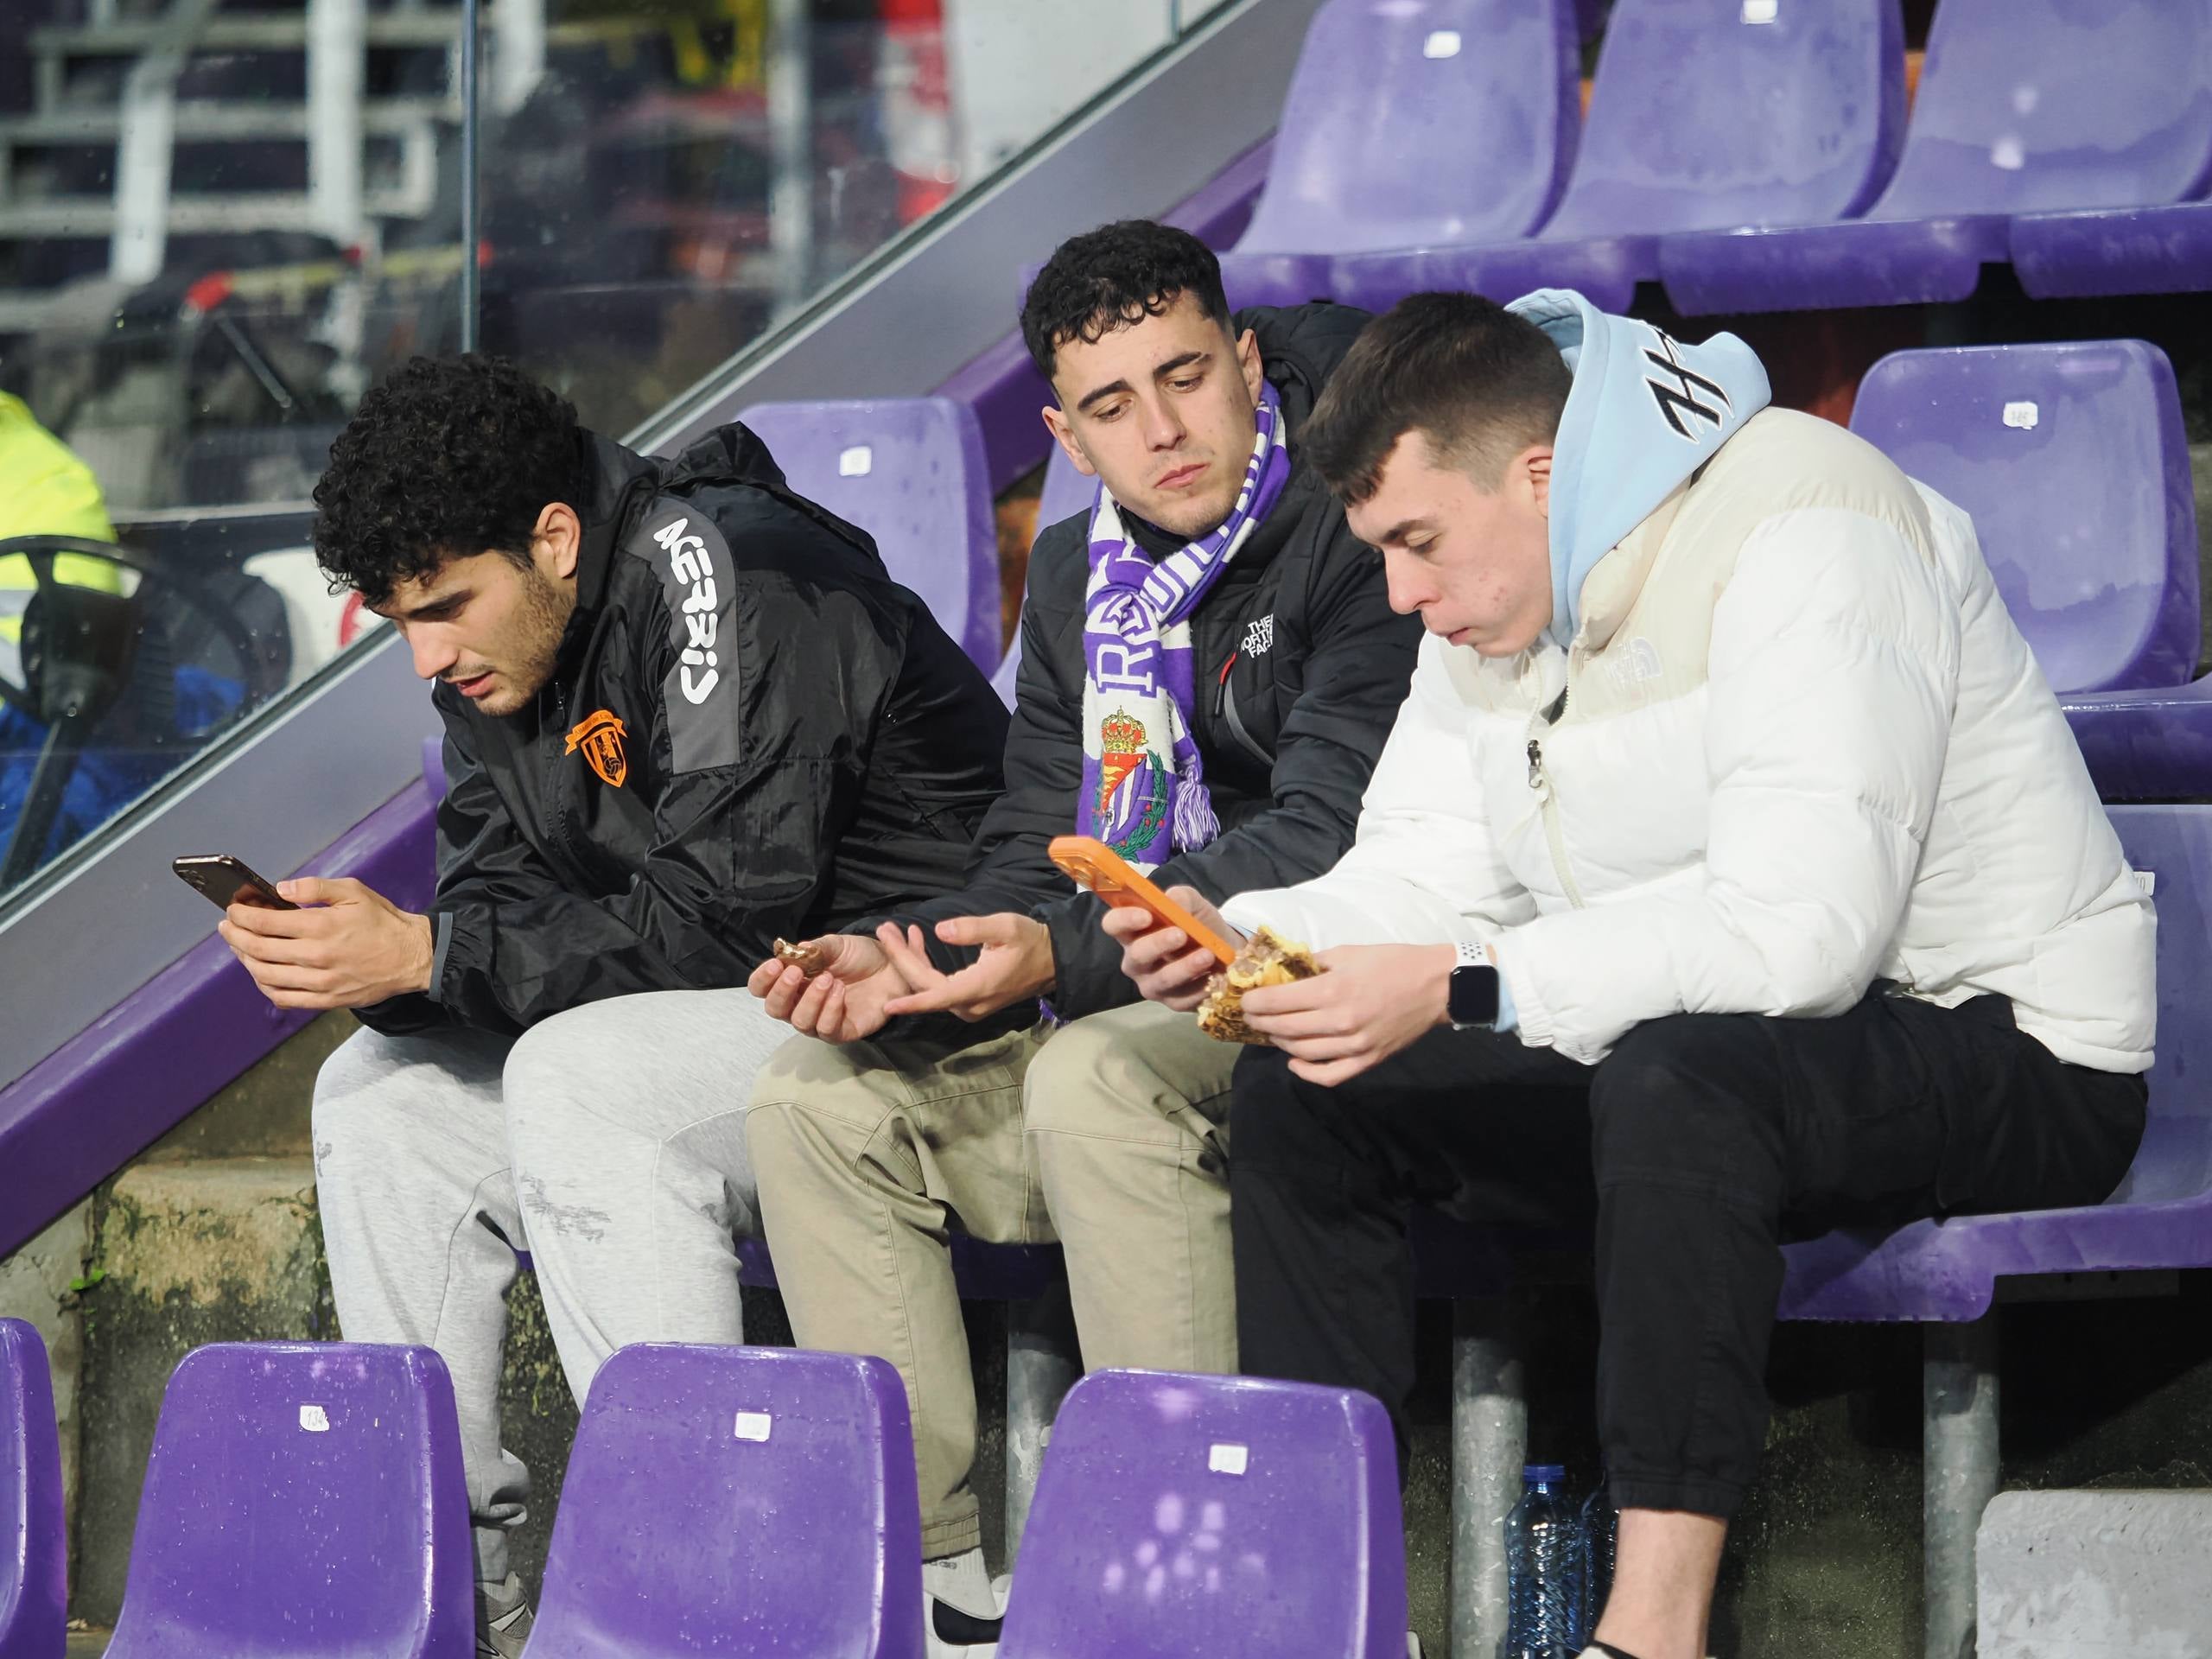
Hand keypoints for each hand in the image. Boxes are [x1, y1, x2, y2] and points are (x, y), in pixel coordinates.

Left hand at [219, 877, 433, 1010]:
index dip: (241, 915)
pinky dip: (265, 986)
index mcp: (321, 925)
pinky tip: (261, 974)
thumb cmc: (382, 921)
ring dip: (245, 960)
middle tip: (227, 927)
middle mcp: (316, 956)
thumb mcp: (354, 891)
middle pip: (258, 949)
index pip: (265, 922)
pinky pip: (284, 998)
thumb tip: (281, 888)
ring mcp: (319, 982)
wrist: (412, 957)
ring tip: (241, 948)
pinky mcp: (326, 1000)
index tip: (232, 909)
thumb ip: (316, 887)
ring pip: (265, 975)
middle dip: (235, 936)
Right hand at [746, 934, 912, 1043]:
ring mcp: (820, 1020)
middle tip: (795, 972)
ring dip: (811, 999)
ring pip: (800, 1022)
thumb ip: (815, 949)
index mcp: (792, 981)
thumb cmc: (859, 956)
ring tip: (829, 979)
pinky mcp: (841, 1031)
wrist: (893, 965)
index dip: (762, 979)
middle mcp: (800, 1003)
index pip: (762, 988)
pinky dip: (830, 1011)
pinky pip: (826, 1030)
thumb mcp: (836, 945)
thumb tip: (794, 950)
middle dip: (781, 991)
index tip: (776, 964)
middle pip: (774, 1009)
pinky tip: (840, 992)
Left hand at [876, 913, 1055, 1021]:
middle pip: (926, 987)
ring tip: (894, 934)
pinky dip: (924, 968)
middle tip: (884, 931)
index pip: (937, 997)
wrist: (1052, 961)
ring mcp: (969, 1006)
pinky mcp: (969, 1002)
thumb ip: (972, 928)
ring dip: (910, 962)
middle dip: (902, 959)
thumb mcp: (1005, 927)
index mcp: (978, 987)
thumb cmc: (1030, 942)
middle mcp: (970, 1004)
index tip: (887, 1005)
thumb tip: (940, 930)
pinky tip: (916, 946)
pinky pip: (939, 988)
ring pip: (930, 988)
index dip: (910, 1002)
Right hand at [1103, 886, 1244, 1010]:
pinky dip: (1201, 986)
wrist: (1223, 949)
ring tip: (1207, 955)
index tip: (1146, 915)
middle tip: (1180, 934)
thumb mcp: (1192, 903)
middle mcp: (1136, 960)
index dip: (1124, 920)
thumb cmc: (1196, 922)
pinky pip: (1184, 998)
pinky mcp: (1173, 1002)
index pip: (1113, 924)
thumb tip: (1174, 902)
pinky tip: (1215, 975)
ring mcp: (1152, 984)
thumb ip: (1181, 898)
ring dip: (1184, 967)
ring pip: (1162, 980)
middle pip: (1136, 955)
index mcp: (1133, 932)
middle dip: (1158, 944)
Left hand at [1239, 942, 1455, 1086]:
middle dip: (1260, 1023)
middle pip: (1284, 1029)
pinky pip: (1330, 1075)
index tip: (1244, 1000)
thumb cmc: (1392, 962)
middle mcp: (1340, 1021)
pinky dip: (1307, 1072)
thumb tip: (1282, 970)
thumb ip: (1313, 964)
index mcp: (1333, 990)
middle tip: (1251, 1016)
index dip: (1254, 1003)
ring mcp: (1354, 1045)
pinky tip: (1295, 1061)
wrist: (1436, 985)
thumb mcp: (1348, 952)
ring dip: (1279, 1042)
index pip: (1278, 1002)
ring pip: (1301, 1052)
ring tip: (1273, 1031)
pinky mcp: (1368, 1060)